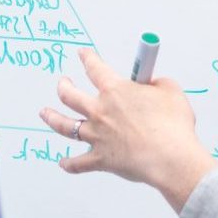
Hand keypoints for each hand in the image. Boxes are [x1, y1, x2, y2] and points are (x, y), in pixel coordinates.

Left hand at [37, 51, 217, 210]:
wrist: (170, 157)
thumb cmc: (172, 125)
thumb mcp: (171, 91)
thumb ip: (158, 83)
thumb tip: (152, 84)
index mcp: (115, 90)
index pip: (95, 68)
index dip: (87, 58)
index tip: (82, 54)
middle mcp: (100, 111)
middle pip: (70, 95)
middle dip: (63, 86)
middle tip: (62, 83)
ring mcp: (97, 136)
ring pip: (66, 126)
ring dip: (52, 118)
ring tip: (44, 113)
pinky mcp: (101, 159)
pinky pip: (79, 163)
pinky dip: (69, 164)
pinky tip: (63, 163)